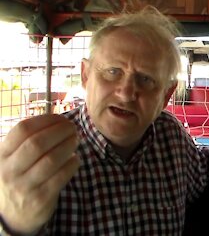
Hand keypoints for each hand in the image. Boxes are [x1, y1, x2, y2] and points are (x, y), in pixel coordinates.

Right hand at [0, 114, 79, 233]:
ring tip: (75, 140)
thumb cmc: (19, 177)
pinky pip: (61, 176)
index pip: (22, 130)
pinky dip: (72, 164)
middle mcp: (10, 170)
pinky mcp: (41, 199)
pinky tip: (75, 159)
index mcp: (2, 154)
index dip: (45, 120)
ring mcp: (25, 186)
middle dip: (59, 132)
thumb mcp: (13, 159)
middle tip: (72, 128)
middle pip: (37, 143)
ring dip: (68, 146)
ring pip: (51, 160)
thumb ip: (28, 141)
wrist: (14, 215)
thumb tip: (59, 120)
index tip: (61, 118)